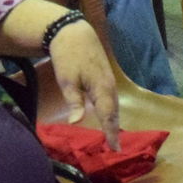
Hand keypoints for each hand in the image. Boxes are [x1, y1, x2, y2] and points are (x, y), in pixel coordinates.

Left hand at [47, 19, 120, 149]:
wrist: (74, 32)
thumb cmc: (69, 57)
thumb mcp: (67, 81)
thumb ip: (74, 102)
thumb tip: (77, 123)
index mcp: (102, 89)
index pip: (108, 117)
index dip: (111, 133)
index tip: (115, 150)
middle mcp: (109, 87)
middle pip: (114, 113)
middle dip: (115, 130)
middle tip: (115, 148)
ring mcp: (109, 81)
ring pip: (113, 106)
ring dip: (114, 121)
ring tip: (113, 137)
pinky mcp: (105, 78)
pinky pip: (111, 99)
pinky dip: (111, 111)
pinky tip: (107, 116)